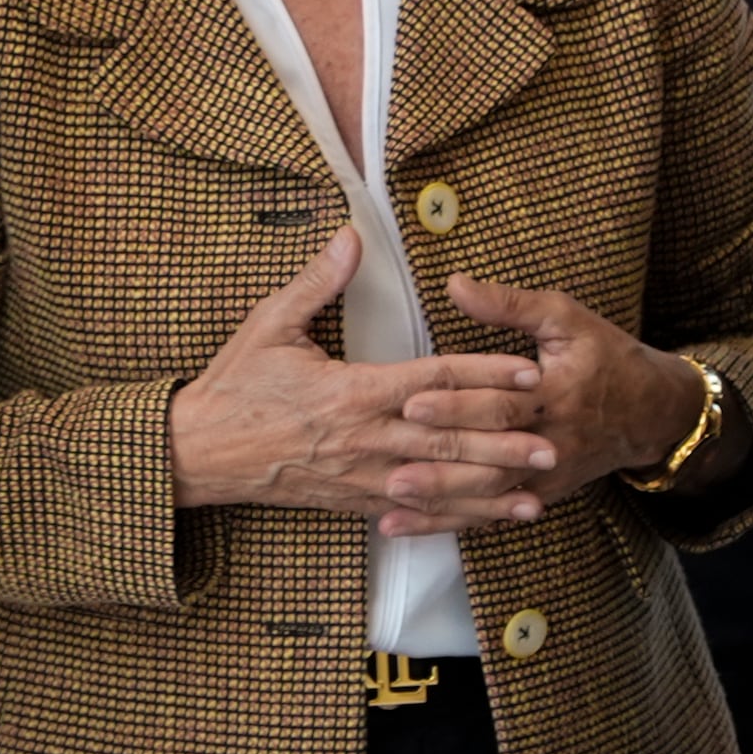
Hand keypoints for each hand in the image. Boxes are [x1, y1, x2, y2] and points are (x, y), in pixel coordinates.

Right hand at [166, 230, 552, 523]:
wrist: (199, 452)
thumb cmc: (235, 387)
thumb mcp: (270, 326)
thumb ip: (317, 283)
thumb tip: (350, 236)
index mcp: (351, 391)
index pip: (434, 379)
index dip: (486, 374)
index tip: (529, 371)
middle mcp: (365, 438)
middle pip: (449, 439)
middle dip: (505, 440)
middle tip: (553, 440)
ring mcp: (362, 476)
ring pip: (440, 484)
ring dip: (492, 487)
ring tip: (538, 488)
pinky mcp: (355, 501)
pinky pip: (417, 511)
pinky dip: (458, 516)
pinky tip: (490, 516)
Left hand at [411, 278, 710, 517]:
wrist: (655, 411)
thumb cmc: (606, 356)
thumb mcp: (566, 319)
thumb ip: (510, 306)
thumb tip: (454, 284)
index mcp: (556, 395)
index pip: (501, 404)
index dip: (457, 405)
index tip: (412, 403)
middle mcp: (551, 442)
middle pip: (491, 459)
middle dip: (441, 466)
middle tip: (392, 470)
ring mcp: (548, 474)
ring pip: (490, 495)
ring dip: (442, 502)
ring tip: (394, 501)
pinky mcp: (542, 493)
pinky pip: (494, 511)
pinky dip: (453, 520)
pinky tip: (411, 524)